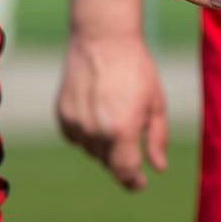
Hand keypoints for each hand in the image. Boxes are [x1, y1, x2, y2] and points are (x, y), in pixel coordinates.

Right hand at [57, 28, 167, 190]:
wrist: (102, 38)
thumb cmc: (136, 68)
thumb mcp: (156, 102)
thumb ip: (157, 138)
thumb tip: (159, 168)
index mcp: (122, 130)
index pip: (125, 170)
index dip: (133, 181)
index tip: (140, 183)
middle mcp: (95, 131)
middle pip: (108, 162)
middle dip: (122, 158)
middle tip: (132, 138)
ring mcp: (75, 123)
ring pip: (91, 150)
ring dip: (104, 145)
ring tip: (115, 115)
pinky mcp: (62, 114)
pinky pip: (75, 137)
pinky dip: (87, 134)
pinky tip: (98, 113)